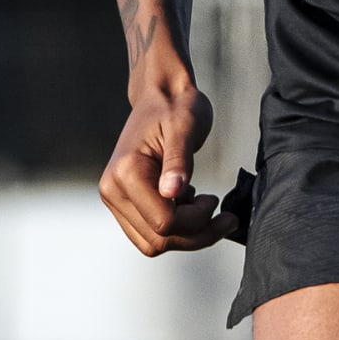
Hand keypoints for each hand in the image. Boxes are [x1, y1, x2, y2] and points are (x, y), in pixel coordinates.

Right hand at [98, 80, 238, 258]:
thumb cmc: (176, 107)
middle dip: (197, 234)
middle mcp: (113, 190)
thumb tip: (172, 192)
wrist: (160, 96)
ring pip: (155, 244)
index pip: (164, 223)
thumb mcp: (185, 128)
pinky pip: (152, 235)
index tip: (216, 200)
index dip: (196, 221)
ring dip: (188, 236)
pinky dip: (177, 229)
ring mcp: (116, 200)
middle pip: (159, 240)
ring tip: (206, 206)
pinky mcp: (124, 205)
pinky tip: (190, 204)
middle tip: (225, 216)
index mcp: (124, 173)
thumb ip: (179, 161)